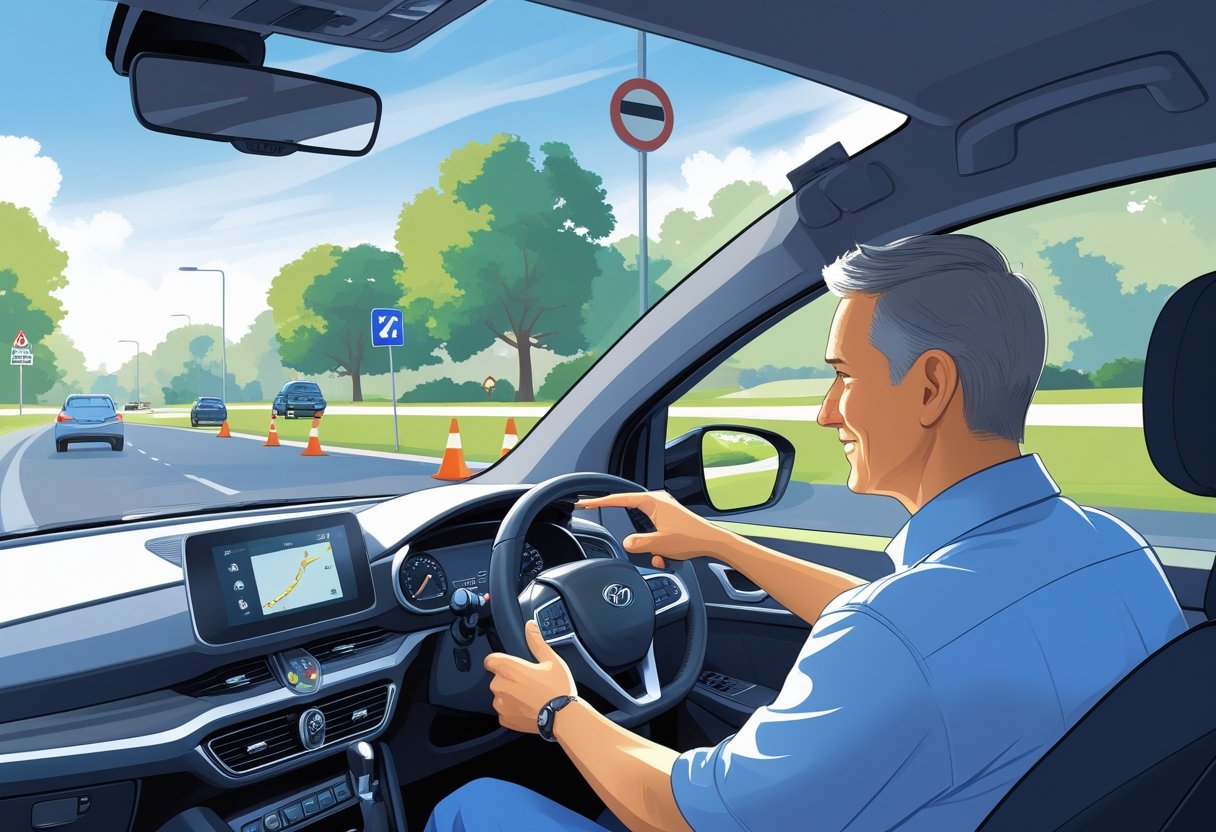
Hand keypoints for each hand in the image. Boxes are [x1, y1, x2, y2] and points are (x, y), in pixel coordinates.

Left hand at [484, 620, 576, 733]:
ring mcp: (501, 704)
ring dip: (511, 694)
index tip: (512, 665)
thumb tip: (530, 626)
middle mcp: (499, 685)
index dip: (500, 661)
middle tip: (530, 682)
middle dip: (511, 678)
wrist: (563, 717)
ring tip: (531, 696)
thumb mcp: (551, 660)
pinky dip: (514, 709)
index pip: (490, 660)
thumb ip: (536, 641)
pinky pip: (505, 710)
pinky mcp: (505, 719)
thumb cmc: (558, 689)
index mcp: (508, 668)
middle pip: (498, 677)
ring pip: (502, 694)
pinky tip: (529, 707)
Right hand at [574, 489, 725, 567]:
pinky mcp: (670, 519)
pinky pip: (654, 532)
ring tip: (663, 556)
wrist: (713, 542)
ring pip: (644, 529)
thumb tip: (627, 542)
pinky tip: (668, 555)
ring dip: (650, 546)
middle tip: (625, 538)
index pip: (619, 498)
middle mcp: (658, 501)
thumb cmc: (691, 538)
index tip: (585, 503)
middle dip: (636, 537)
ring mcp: (664, 509)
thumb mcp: (658, 544)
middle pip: (632, 516)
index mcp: (652, 501)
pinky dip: (658, 546)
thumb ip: (636, 543)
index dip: (600, 502)